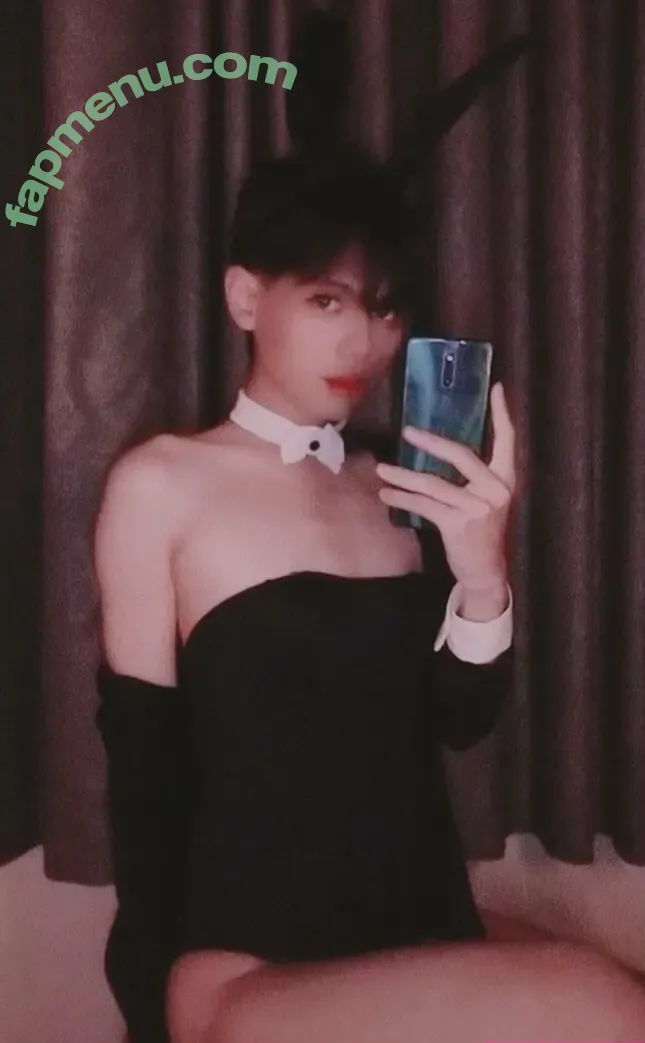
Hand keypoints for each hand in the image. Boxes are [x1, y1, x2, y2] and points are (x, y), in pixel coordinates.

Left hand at [376, 383, 515, 594]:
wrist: (485, 571)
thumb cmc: (480, 531)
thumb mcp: (486, 500)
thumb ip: (474, 477)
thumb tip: (442, 448)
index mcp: (506, 479)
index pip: (507, 440)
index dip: (502, 413)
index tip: (497, 387)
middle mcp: (496, 490)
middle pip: (461, 455)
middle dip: (431, 441)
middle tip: (407, 431)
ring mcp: (477, 508)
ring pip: (433, 484)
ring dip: (403, 476)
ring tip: (381, 469)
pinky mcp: (459, 524)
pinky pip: (424, 505)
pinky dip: (403, 499)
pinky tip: (386, 495)